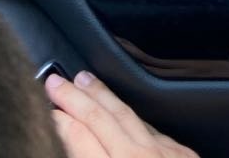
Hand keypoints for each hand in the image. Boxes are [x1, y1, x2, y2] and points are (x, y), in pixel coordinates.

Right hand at [46, 71, 198, 157]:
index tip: (46, 110)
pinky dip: (131, 115)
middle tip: (55, 81)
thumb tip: (72, 148)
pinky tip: (121, 107)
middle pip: (101, 120)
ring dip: (102, 96)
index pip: (80, 142)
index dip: (60, 123)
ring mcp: (163, 154)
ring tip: (84, 79)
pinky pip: (151, 128)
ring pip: (127, 115)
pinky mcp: (182, 154)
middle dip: (75, 98)